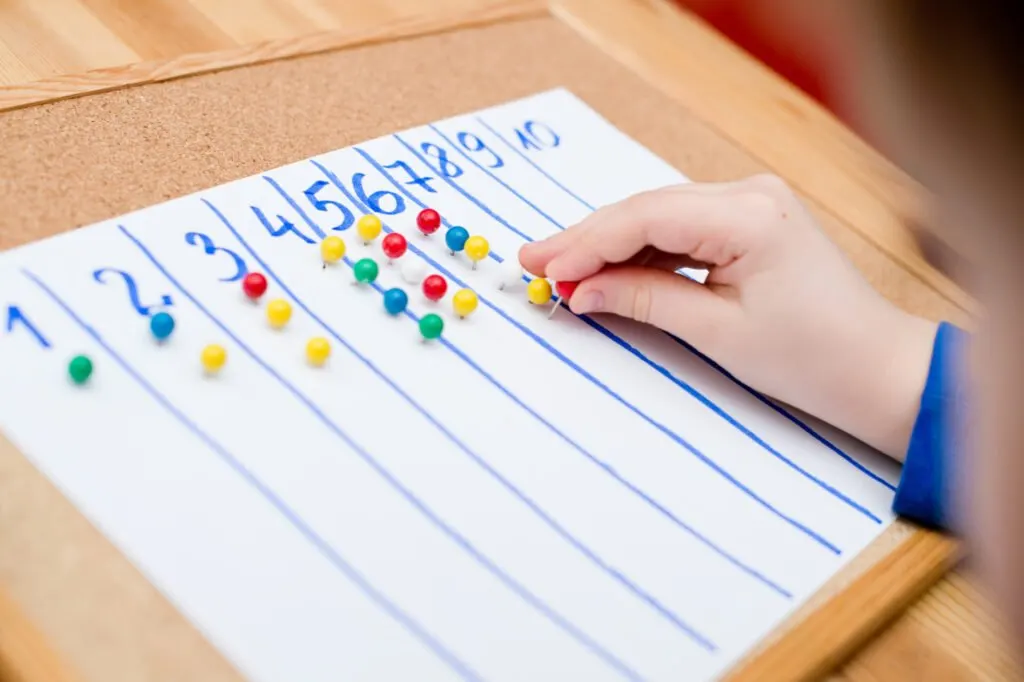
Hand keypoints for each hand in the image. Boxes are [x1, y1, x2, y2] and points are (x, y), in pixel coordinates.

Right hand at [519, 175, 937, 459]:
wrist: (874, 367)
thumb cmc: (811, 356)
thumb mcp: (717, 332)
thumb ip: (643, 300)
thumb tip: (580, 290)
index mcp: (749, 216)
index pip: (645, 218)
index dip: (587, 244)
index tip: (543, 269)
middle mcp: (750, 194)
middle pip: (646, 209)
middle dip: (588, 239)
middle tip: (533, 260)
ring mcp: (752, 203)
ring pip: (659, 216)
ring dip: (611, 244)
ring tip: (560, 269)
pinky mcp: (751, 221)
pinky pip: (682, 229)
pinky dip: (643, 251)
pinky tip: (608, 270)